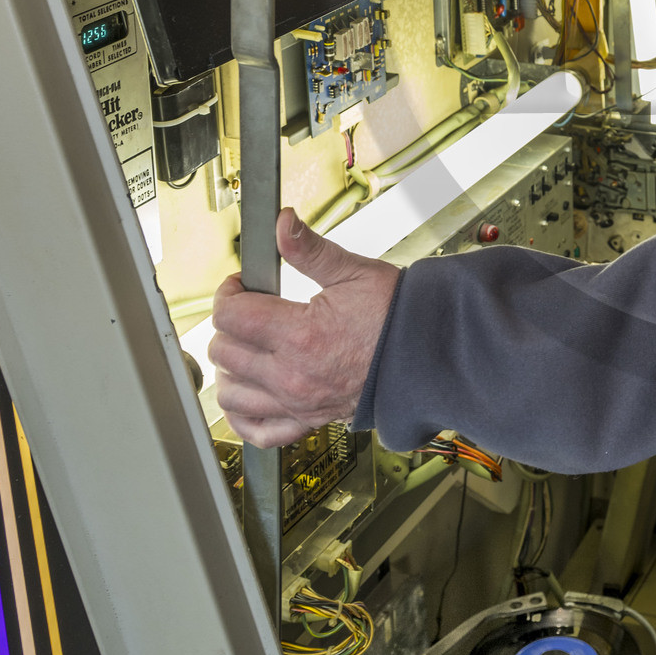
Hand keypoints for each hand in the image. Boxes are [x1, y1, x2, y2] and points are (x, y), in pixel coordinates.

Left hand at [209, 209, 398, 448]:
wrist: (431, 356)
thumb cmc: (397, 317)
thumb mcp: (354, 272)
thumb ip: (309, 249)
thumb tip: (282, 223)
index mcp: (300, 335)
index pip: (230, 316)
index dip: (229, 292)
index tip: (242, 284)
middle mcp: (292, 376)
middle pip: (224, 353)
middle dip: (229, 325)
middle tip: (249, 309)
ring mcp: (298, 403)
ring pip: (230, 394)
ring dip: (229, 368)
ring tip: (246, 347)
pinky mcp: (308, 421)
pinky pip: (258, 431)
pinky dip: (242, 416)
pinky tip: (247, 394)